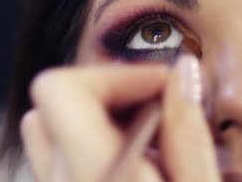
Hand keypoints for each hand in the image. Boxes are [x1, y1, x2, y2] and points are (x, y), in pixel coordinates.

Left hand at [20, 56, 220, 181]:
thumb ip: (188, 132)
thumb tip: (183, 70)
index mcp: (96, 176)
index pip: (62, 89)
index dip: (118, 73)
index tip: (164, 84)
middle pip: (53, 101)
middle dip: (112, 87)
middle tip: (159, 102)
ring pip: (54, 126)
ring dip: (105, 110)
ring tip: (155, 131)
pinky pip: (63, 153)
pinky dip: (99, 136)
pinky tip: (145, 156)